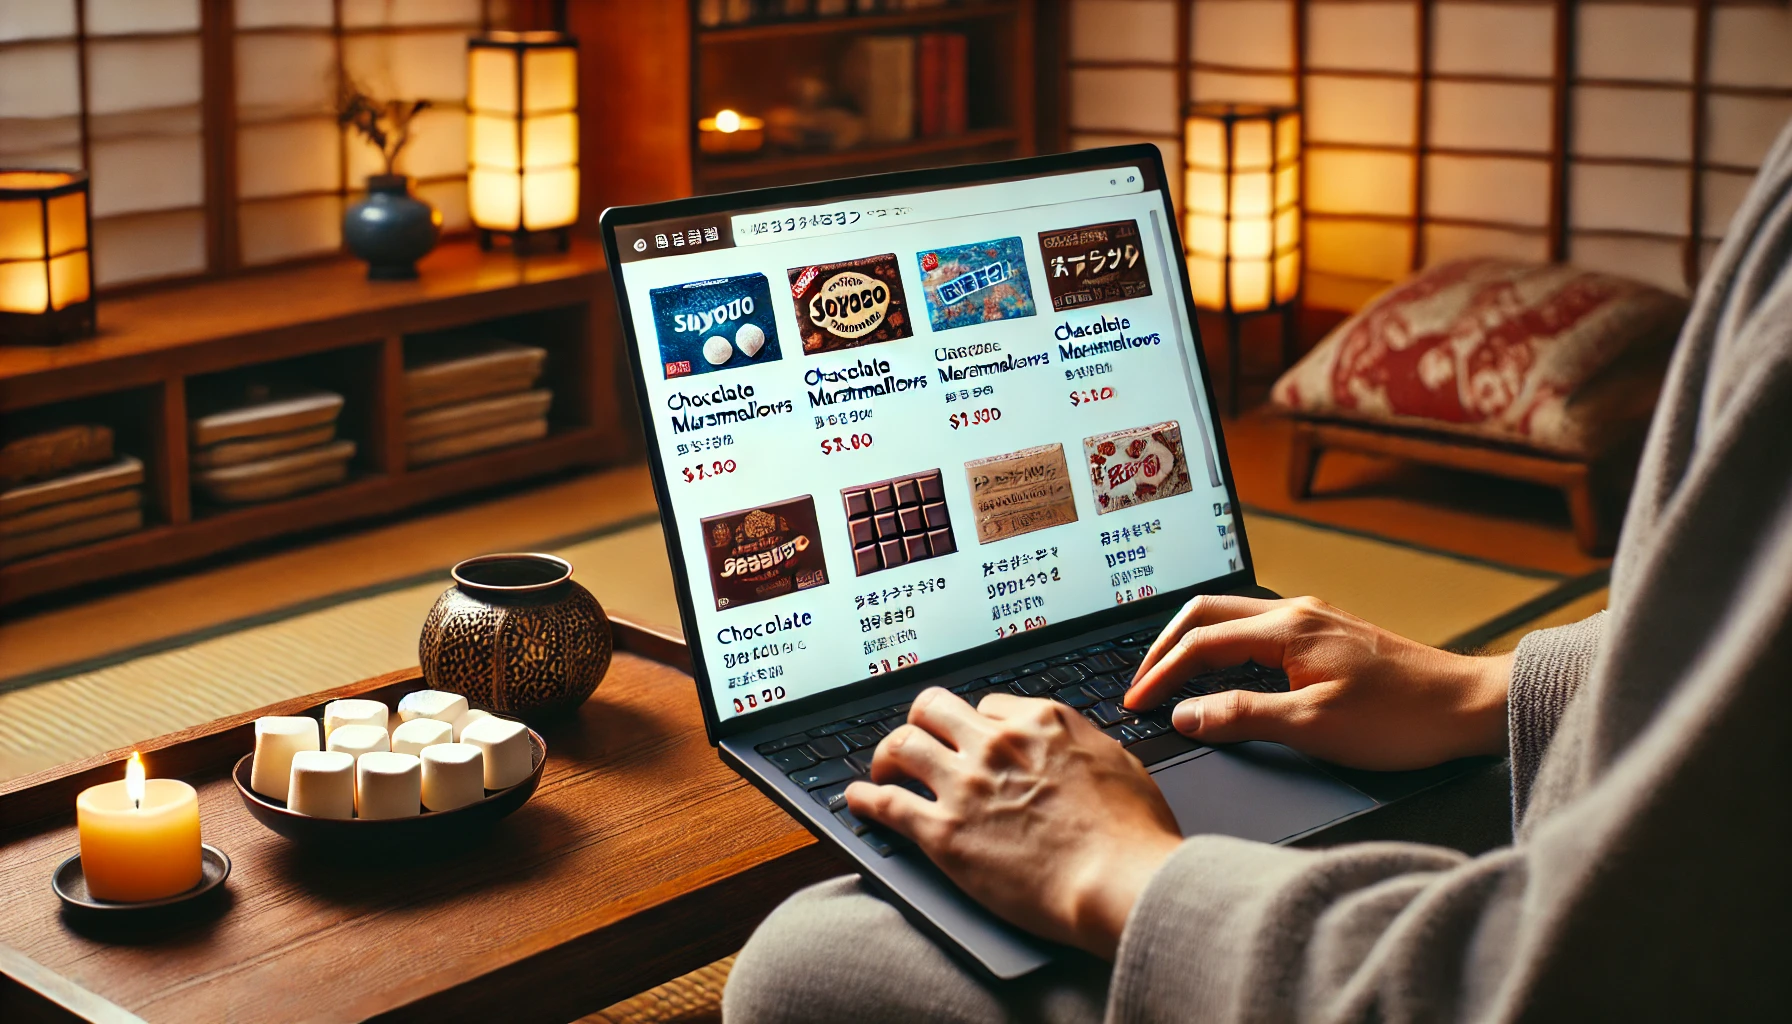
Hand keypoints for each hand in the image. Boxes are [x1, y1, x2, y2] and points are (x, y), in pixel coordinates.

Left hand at [845, 687, 1181, 958]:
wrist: (1120, 882)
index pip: (988, 706)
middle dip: (922, 724)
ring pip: (902, 745)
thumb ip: (1084, 747)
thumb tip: (1072, 747)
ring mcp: (966, 785)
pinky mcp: (944, 832)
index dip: (977, 725)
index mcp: (1041, 722)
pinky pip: (886, 803)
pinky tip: (856, 800)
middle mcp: (996, 743)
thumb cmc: (1134, 836)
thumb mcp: (1119, 765)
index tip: (971, 741)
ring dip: (887, 757)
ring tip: (883, 771)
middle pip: (934, 709)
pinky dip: (864, 798)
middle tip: (918, 743)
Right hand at [1125, 595, 1511, 770]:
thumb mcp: (1313, 726)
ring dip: (1193, 644)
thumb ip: (1242, 717)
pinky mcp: (1328, 636)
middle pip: (1205, 614)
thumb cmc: (1401, 719)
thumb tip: (1186, 714)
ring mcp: (1314, 621)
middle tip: (1139, 684)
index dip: (1160, 675)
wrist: (1470, 707)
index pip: (1200, 643)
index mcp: (1287, 629)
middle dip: (1163, 647)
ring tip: (1168, 678)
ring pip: (1231, 619)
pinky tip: (1222, 674)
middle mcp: (1296, 613)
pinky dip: (1223, 648)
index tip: (1137, 704)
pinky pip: (1256, 630)